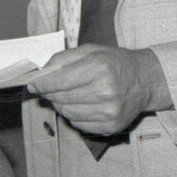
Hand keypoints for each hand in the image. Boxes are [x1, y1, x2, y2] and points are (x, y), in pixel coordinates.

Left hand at [27, 45, 171, 136]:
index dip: (42, 84)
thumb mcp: (91, 50)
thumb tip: (42, 73)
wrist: (145, 81)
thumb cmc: (115, 62)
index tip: (32, 85)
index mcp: (100, 68)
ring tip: (65, 96)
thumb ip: (64, 58)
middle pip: (62, 98)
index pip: (60, 81)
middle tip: (46, 89)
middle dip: (49, 94)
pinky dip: (73, 116)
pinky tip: (79, 105)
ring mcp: (109, 112)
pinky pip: (79, 125)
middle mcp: (106, 92)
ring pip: (68, 113)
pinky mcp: (111, 126)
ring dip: (60, 105)